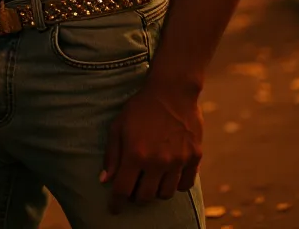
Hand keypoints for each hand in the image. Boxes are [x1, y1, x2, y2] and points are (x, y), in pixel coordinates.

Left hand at [100, 82, 202, 213]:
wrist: (172, 90)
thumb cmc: (141, 107)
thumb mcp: (119, 125)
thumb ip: (112, 154)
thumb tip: (104, 180)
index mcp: (135, 154)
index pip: (123, 189)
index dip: (116, 202)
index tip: (114, 208)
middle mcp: (157, 161)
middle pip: (145, 197)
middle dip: (136, 196)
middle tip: (134, 188)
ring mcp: (177, 161)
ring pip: (165, 194)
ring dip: (155, 191)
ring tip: (151, 180)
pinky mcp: (194, 157)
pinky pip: (184, 185)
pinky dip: (175, 185)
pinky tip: (169, 175)